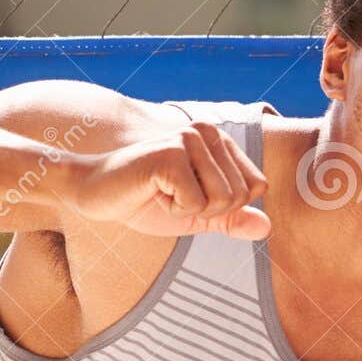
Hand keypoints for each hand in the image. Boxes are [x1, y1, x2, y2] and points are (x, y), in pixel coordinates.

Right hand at [70, 120, 270, 238]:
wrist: (94, 194)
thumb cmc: (145, 201)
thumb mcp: (198, 214)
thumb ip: (232, 219)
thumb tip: (267, 227)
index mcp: (220, 140)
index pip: (257, 186)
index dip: (227, 205)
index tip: (193, 195)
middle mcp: (208, 132)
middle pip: (241, 196)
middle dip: (208, 210)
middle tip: (173, 194)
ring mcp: (189, 140)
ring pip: (223, 200)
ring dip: (190, 209)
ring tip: (163, 191)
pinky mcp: (171, 155)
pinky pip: (196, 204)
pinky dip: (173, 210)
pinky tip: (151, 191)